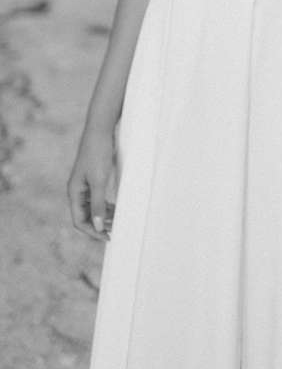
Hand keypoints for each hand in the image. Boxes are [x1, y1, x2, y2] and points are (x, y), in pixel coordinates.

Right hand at [67, 126, 116, 241]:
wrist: (100, 131)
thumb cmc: (98, 154)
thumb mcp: (99, 181)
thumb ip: (98, 204)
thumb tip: (98, 226)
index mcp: (74, 192)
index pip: (80, 220)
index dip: (93, 231)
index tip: (109, 238)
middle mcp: (77, 190)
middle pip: (85, 215)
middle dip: (100, 225)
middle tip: (117, 231)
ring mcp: (84, 184)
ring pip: (92, 207)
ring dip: (104, 216)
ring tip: (119, 221)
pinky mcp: (93, 178)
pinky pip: (97, 198)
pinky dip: (106, 205)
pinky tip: (117, 208)